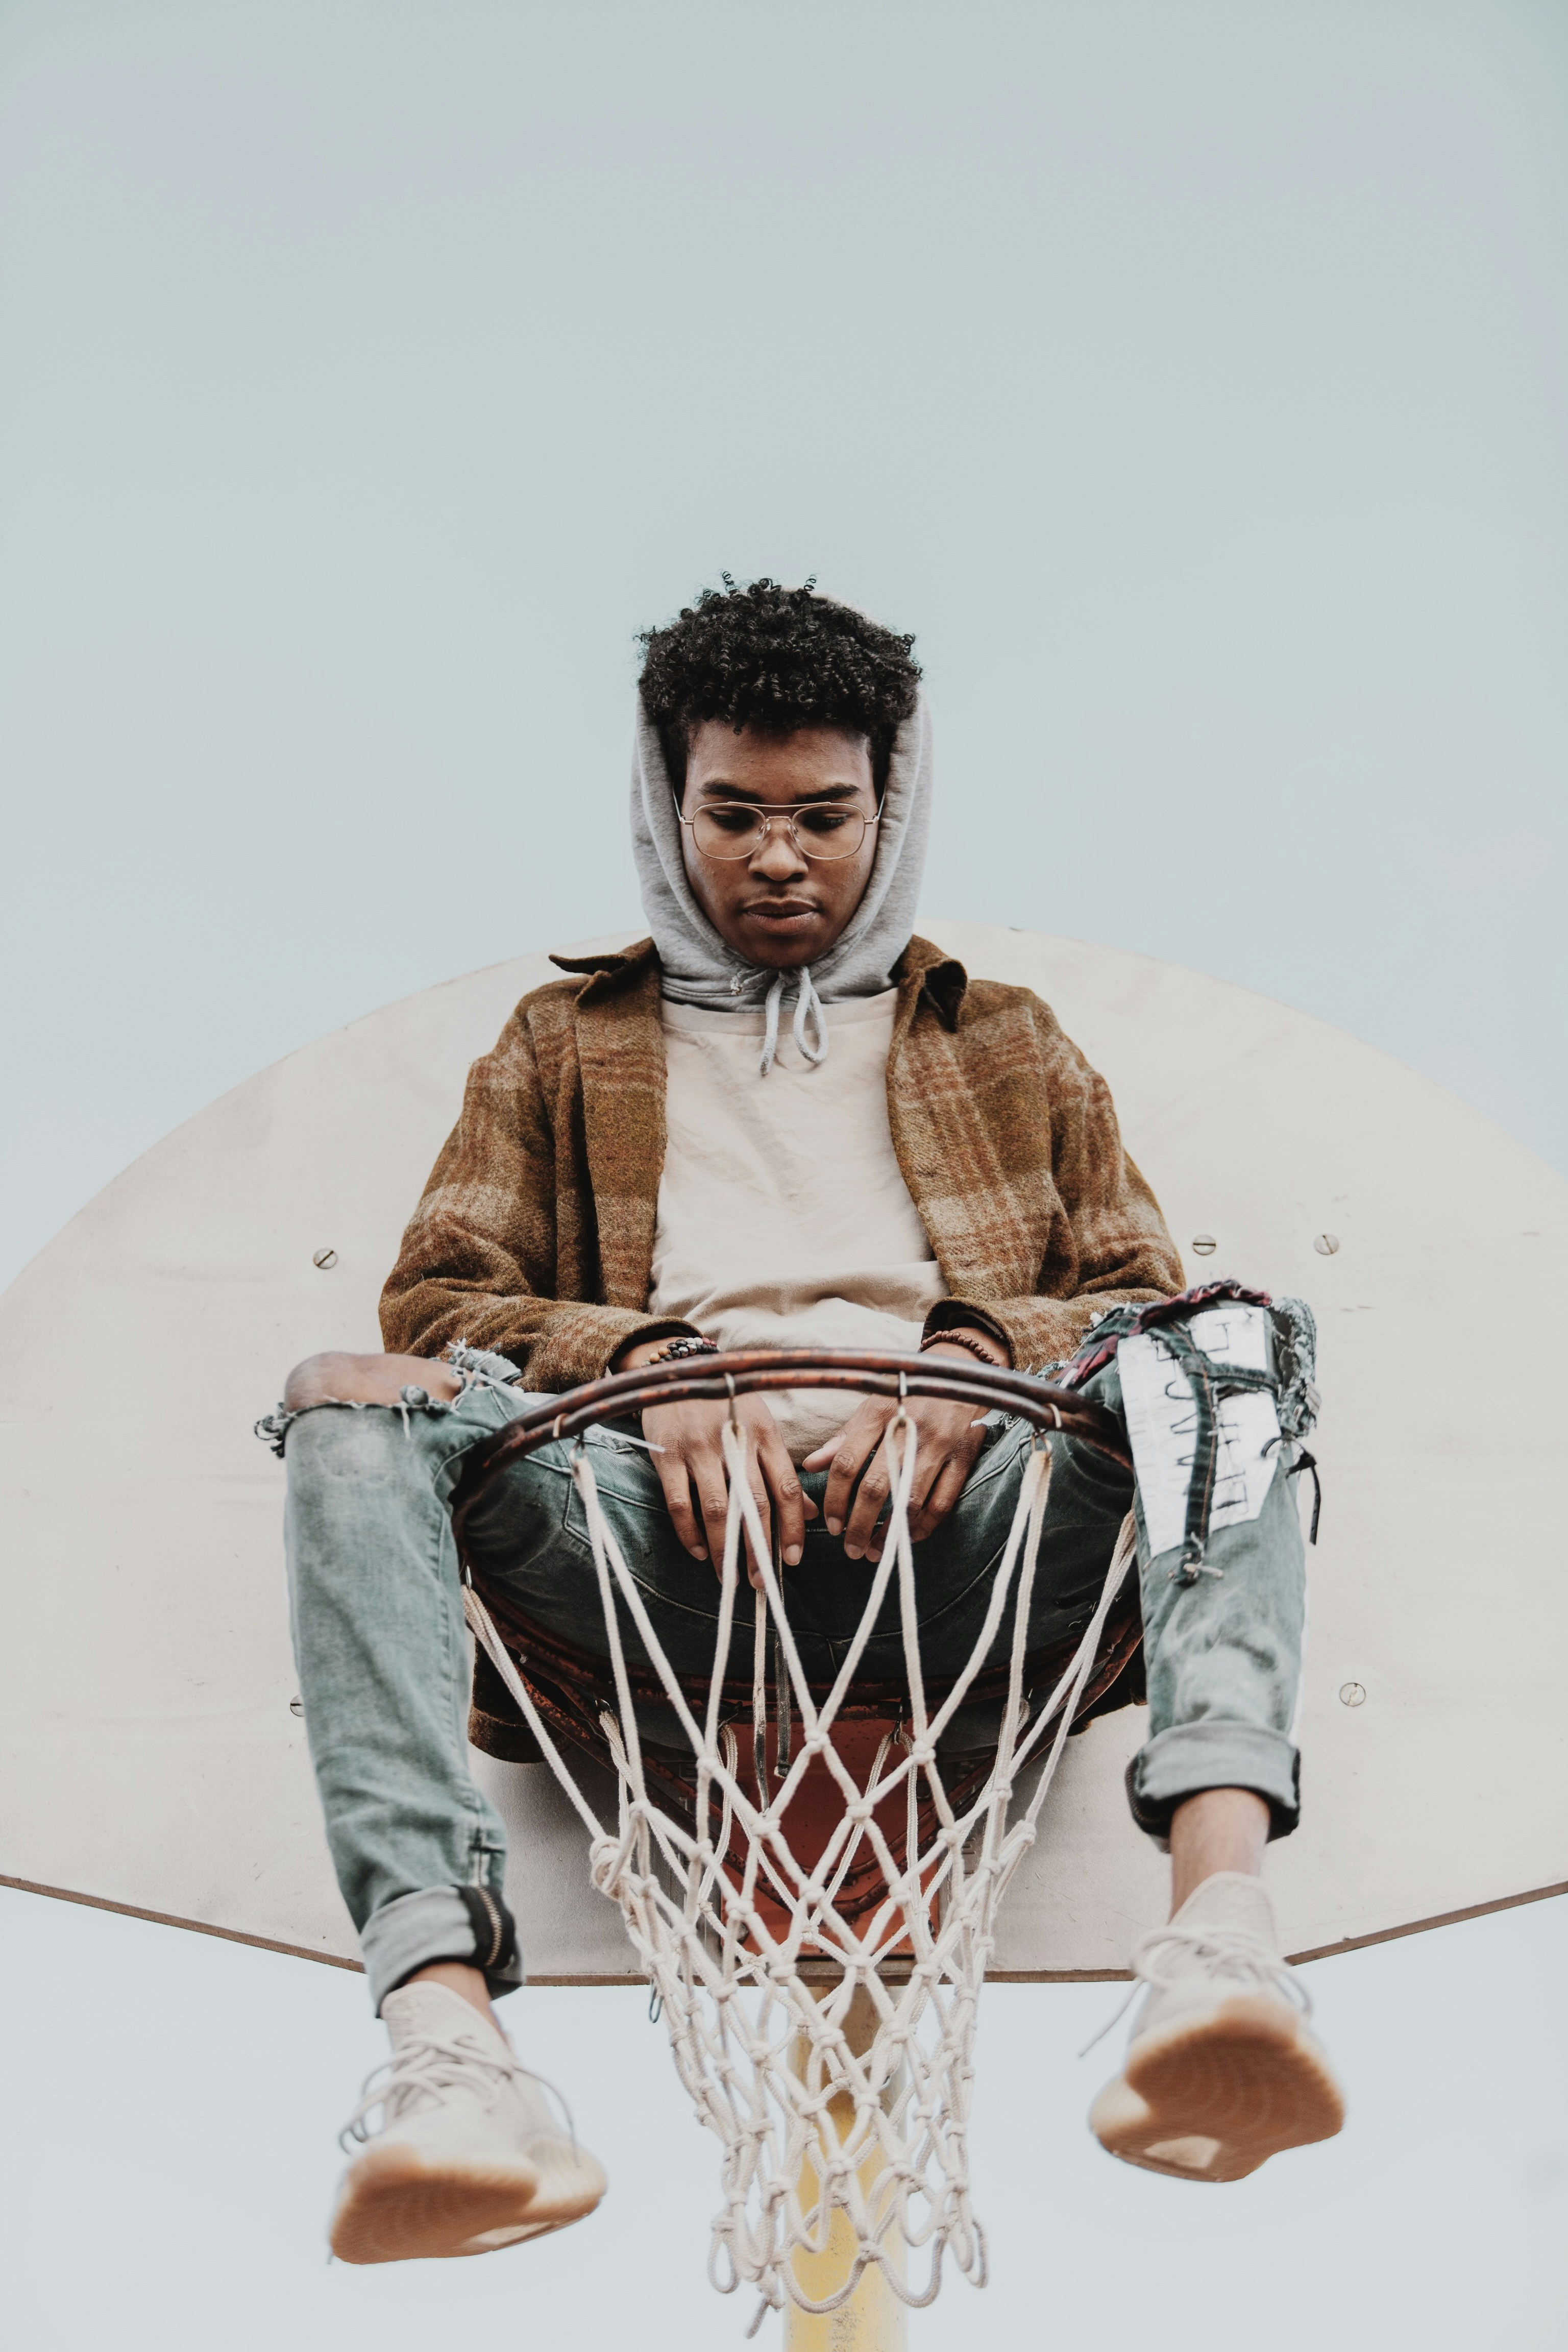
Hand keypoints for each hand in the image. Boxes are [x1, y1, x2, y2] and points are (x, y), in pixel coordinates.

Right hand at [615, 1338, 815, 1585]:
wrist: (679, 1370)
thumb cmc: (727, 1403)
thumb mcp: (761, 1426)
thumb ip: (782, 1468)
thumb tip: (808, 1513)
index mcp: (765, 1434)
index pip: (786, 1488)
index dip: (792, 1528)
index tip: (792, 1560)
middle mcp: (735, 1441)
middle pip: (754, 1505)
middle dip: (759, 1549)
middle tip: (761, 1582)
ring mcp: (700, 1447)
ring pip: (717, 1510)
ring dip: (724, 1550)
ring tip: (728, 1577)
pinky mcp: (667, 1453)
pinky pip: (680, 1503)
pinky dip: (689, 1533)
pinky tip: (698, 1552)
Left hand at [800, 1336, 1006, 1561]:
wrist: (959, 1372)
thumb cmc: (906, 1394)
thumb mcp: (872, 1406)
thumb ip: (842, 1438)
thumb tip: (809, 1466)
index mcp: (879, 1413)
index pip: (847, 1463)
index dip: (836, 1499)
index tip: (831, 1525)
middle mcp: (907, 1429)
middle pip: (876, 1487)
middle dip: (859, 1525)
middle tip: (850, 1548)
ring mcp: (938, 1444)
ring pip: (910, 1500)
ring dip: (890, 1533)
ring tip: (875, 1551)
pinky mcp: (963, 1455)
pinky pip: (943, 1501)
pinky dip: (925, 1525)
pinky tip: (909, 1538)